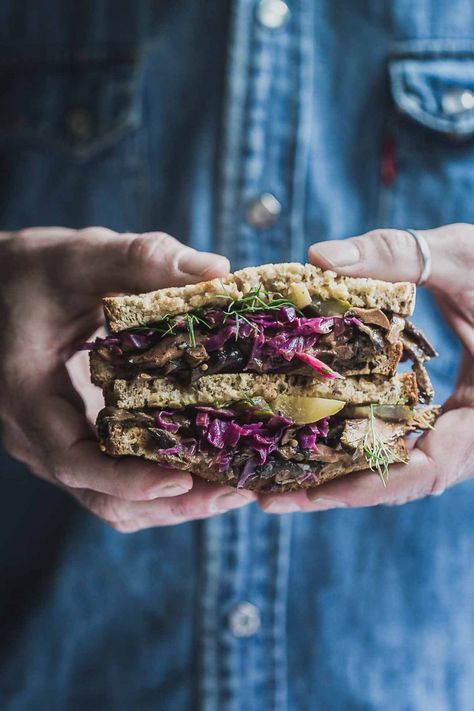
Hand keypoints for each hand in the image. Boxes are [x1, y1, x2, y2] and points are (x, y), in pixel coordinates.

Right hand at [0, 227, 254, 531]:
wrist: (0, 287)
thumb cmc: (32, 272)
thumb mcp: (78, 258)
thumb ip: (140, 259)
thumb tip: (217, 270)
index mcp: (30, 397)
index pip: (74, 461)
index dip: (127, 480)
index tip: (182, 477)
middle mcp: (40, 436)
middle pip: (103, 497)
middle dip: (169, 503)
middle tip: (234, 492)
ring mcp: (60, 442)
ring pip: (113, 499)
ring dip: (171, 501)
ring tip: (233, 488)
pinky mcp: (80, 437)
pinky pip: (118, 477)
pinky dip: (160, 481)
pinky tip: (207, 464)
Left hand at [259, 224, 473, 512]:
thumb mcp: (464, 255)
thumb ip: (397, 254)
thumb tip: (318, 257)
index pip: (428, 470)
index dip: (369, 486)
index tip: (309, 493)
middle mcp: (473, 431)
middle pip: (400, 480)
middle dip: (336, 492)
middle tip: (268, 497)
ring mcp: (459, 425)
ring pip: (398, 464)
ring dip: (340, 473)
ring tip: (276, 479)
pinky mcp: (445, 411)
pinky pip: (399, 438)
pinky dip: (357, 442)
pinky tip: (311, 436)